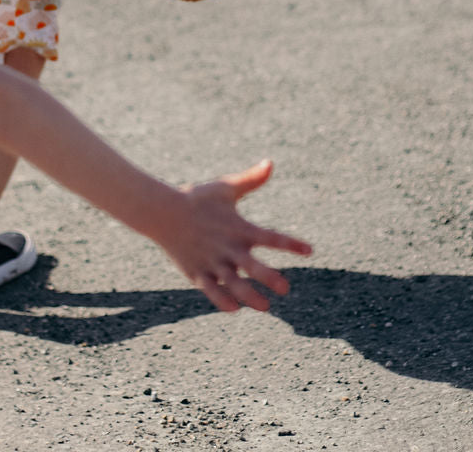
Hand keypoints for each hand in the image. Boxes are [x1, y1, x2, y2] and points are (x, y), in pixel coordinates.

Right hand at [161, 159, 311, 312]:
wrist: (163, 211)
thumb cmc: (198, 199)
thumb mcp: (226, 187)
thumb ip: (251, 180)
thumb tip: (271, 163)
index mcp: (239, 227)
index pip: (270, 237)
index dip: (291, 244)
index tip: (309, 250)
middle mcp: (228, 247)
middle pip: (252, 266)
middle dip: (269, 278)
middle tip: (285, 288)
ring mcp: (212, 262)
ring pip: (233, 283)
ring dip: (250, 296)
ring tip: (265, 307)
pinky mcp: (197, 273)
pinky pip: (211, 290)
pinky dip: (221, 300)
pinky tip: (234, 309)